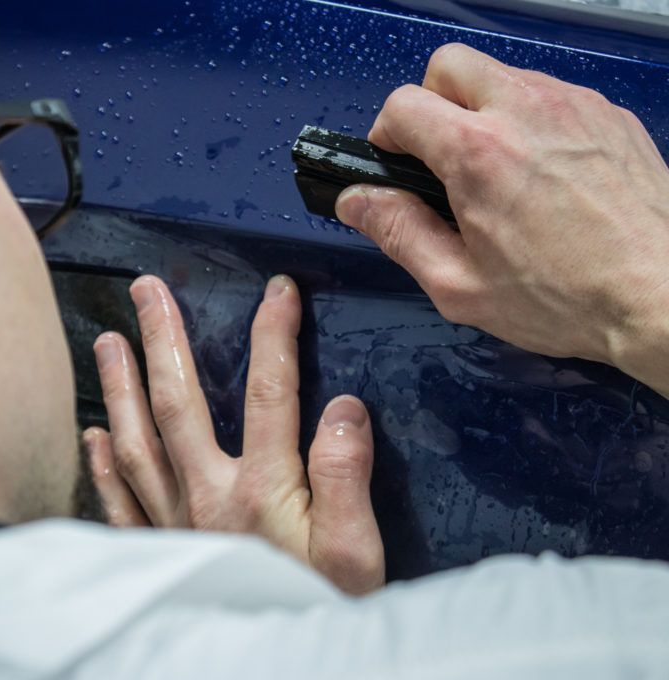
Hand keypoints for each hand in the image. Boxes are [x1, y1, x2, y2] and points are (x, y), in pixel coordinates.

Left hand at [84, 274, 384, 594]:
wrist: (281, 666)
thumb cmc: (322, 612)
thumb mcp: (356, 555)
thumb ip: (346, 479)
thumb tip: (343, 409)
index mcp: (263, 489)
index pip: (271, 391)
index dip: (274, 334)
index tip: (277, 290)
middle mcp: (208, 496)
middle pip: (180, 401)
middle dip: (164, 338)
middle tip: (148, 291)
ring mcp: (173, 523)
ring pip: (138, 440)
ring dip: (121, 386)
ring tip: (109, 340)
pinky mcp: (155, 552)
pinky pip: (120, 501)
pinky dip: (103, 465)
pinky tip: (94, 434)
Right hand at [335, 43, 668, 394]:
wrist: (663, 296)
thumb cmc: (565, 299)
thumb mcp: (459, 285)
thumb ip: (398, 233)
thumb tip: (356, 200)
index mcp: (478, 154)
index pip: (403, 103)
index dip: (387, 136)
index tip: (397, 165)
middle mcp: (525, 111)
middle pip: (450, 65)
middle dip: (432, 103)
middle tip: (441, 158)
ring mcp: (573, 105)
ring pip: (502, 75)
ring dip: (483, 110)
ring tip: (497, 173)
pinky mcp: (608, 113)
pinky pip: (550, 94)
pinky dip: (531, 120)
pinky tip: (544, 174)